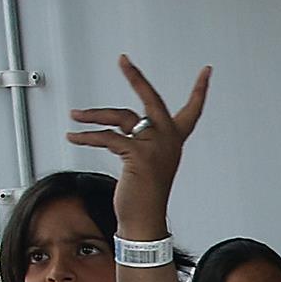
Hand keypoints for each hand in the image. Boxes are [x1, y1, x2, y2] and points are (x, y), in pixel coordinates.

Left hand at [65, 55, 213, 237]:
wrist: (143, 220)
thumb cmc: (143, 196)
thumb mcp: (143, 162)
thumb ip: (136, 140)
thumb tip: (114, 127)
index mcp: (174, 141)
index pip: (192, 111)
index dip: (200, 91)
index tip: (206, 72)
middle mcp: (167, 140)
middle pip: (151, 98)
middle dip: (135, 77)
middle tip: (124, 60)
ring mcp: (154, 146)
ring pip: (120, 117)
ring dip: (93, 115)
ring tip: (75, 115)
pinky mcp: (138, 154)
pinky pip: (107, 138)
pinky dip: (86, 138)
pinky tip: (74, 137)